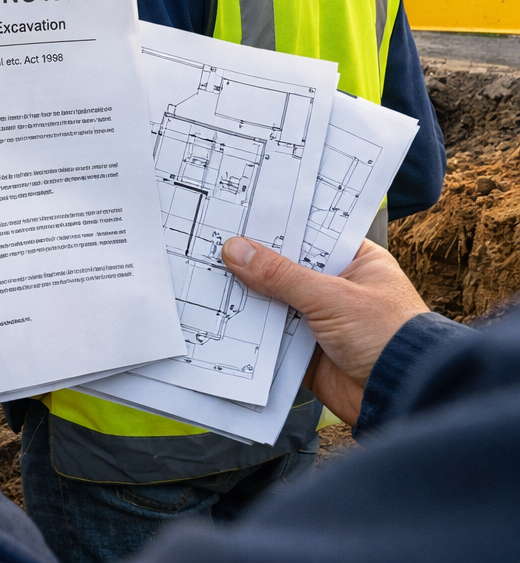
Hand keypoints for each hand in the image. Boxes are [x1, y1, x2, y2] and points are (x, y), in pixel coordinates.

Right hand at [222, 237, 429, 424]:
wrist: (402, 396)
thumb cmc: (388, 337)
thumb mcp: (332, 296)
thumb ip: (281, 275)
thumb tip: (236, 250)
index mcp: (356, 262)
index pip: (311, 234)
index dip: (278, 226)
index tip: (241, 213)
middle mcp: (338, 287)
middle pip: (287, 267)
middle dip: (254, 261)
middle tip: (215, 242)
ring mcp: (321, 319)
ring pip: (275, 300)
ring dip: (249, 294)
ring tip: (209, 274)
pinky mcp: (307, 349)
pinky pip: (271, 334)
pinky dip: (251, 328)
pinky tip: (221, 313)